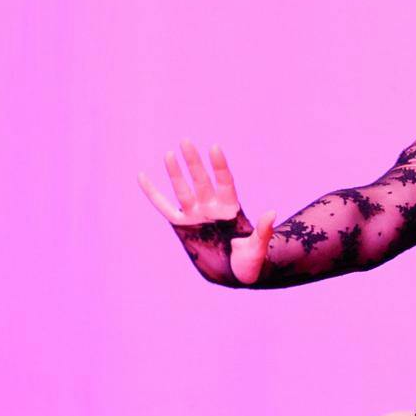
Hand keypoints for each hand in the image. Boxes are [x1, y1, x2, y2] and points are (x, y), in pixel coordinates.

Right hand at [138, 140, 275, 284]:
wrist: (235, 274)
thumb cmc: (250, 261)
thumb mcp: (258, 248)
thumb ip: (263, 231)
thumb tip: (272, 213)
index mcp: (231, 209)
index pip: (225, 182)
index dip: (220, 166)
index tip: (214, 148)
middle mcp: (211, 208)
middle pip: (201, 180)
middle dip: (194, 162)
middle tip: (185, 141)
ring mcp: (196, 215)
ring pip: (183, 190)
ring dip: (175, 173)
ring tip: (168, 154)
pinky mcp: (182, 226)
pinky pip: (164, 207)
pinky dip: (153, 193)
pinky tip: (142, 177)